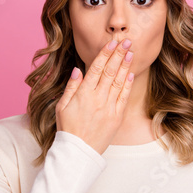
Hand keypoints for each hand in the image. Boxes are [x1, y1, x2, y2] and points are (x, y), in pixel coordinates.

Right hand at [55, 38, 134, 153]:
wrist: (78, 152)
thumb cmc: (68, 128)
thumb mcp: (62, 106)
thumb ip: (71, 87)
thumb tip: (78, 69)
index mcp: (83, 94)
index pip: (96, 68)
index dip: (105, 54)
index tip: (112, 43)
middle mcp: (97, 98)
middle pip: (110, 71)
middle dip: (118, 54)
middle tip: (126, 41)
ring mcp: (109, 108)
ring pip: (118, 82)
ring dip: (125, 66)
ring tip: (130, 52)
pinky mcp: (117, 117)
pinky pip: (123, 98)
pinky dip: (127, 85)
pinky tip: (131, 74)